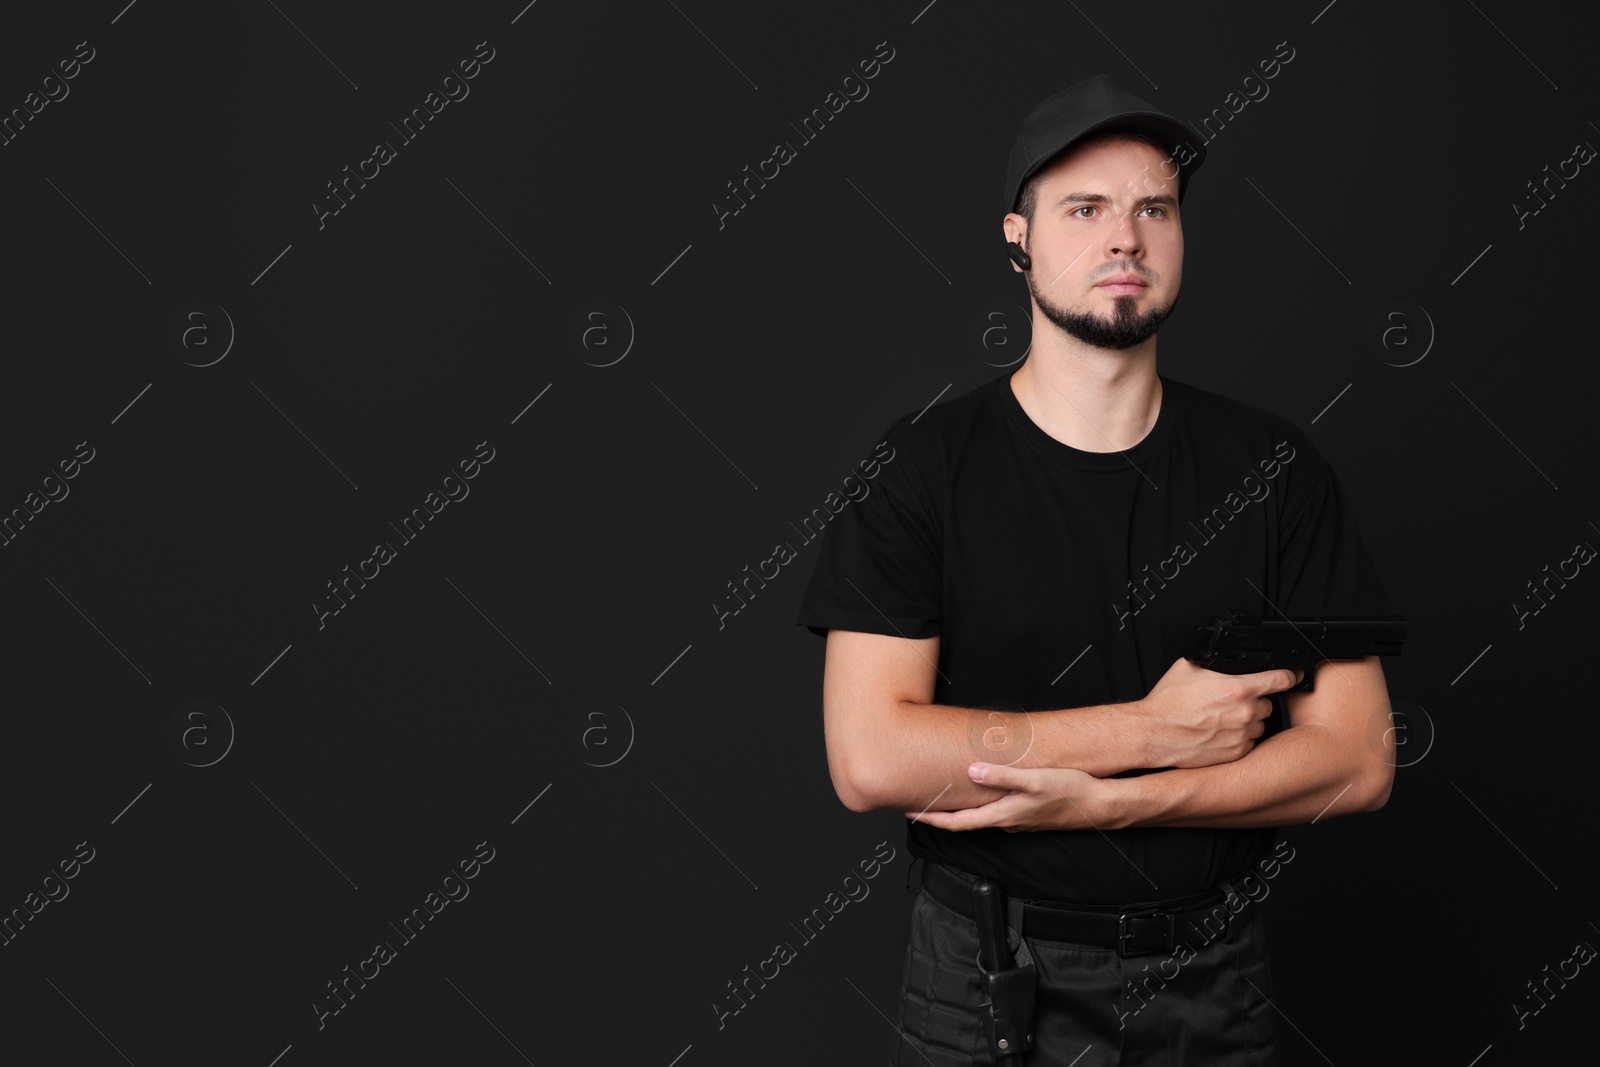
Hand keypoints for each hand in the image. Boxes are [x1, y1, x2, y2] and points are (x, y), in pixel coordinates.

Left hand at [906, 763, 1109, 831]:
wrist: (1098, 805)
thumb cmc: (1069, 791)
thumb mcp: (1034, 781)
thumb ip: (1002, 777)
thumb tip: (971, 772)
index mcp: (1003, 815)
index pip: (958, 822)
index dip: (932, 818)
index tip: (910, 812)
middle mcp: (1007, 822)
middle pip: (964, 822)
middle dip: (938, 816)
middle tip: (915, 805)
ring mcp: (1016, 820)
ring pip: (978, 818)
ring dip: (956, 811)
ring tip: (939, 798)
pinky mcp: (1026, 814)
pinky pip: (993, 812)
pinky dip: (976, 807)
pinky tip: (976, 793)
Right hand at [1132, 657, 1303, 768]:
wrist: (1154, 733)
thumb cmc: (1167, 703)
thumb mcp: (1189, 667)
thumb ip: (1215, 663)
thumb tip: (1224, 661)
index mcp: (1237, 688)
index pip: (1280, 679)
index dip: (1289, 675)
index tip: (1293, 675)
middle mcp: (1244, 712)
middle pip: (1268, 703)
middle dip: (1254, 700)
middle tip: (1231, 701)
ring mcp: (1242, 735)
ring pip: (1260, 724)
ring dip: (1248, 720)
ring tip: (1222, 719)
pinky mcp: (1235, 753)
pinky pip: (1249, 742)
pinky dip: (1239, 737)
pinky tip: (1219, 732)